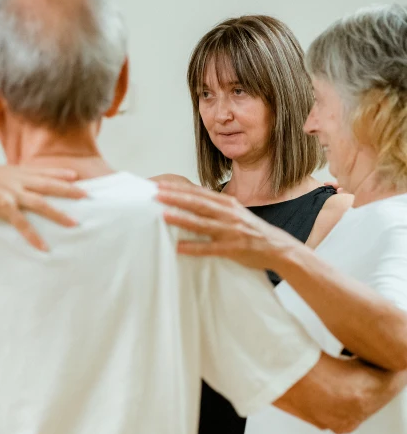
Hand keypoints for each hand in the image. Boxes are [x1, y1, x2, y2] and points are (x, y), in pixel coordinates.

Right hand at [0, 165, 86, 250]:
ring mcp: (12, 193)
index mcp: (14, 173)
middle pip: (49, 185)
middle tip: (88, 195)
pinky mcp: (4, 207)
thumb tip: (4, 186)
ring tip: (75, 223)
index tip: (76, 176)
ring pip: (42, 203)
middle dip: (70, 190)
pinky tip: (44, 247)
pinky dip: (34, 236)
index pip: (42, 172)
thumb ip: (1, 180)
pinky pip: (22, 224)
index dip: (60, 174)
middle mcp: (17, 181)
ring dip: (59, 214)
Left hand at [156, 181, 299, 269]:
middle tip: (156, 194)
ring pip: (203, 223)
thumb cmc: (250, 230)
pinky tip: (179, 247)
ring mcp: (231, 231)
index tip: (160, 185)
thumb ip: (213, 207)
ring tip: (164, 215)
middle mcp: (228, 214)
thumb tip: (188, 201)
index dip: (178, 188)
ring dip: (183, 219)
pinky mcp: (233, 248)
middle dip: (176, 198)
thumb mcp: (233, 213)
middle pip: (198, 203)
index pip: (198, 193)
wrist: (278, 247)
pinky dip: (194, 247)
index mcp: (226, 203)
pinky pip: (210, 248)